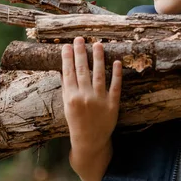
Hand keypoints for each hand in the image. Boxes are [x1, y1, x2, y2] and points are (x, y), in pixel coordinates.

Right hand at [61, 37, 121, 152]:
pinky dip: (117, 74)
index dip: (67, 58)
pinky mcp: (113, 104)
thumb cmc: (76, 122)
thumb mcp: (67, 106)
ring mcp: (99, 100)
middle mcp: (85, 97)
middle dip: (81, 53)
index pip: (68, 73)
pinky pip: (115, 87)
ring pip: (99, 75)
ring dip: (98, 58)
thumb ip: (67, 88)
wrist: (89, 141)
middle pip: (82, 71)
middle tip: (80, 39)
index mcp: (71, 97)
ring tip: (98, 44)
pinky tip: (117, 62)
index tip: (67, 45)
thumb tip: (63, 70)